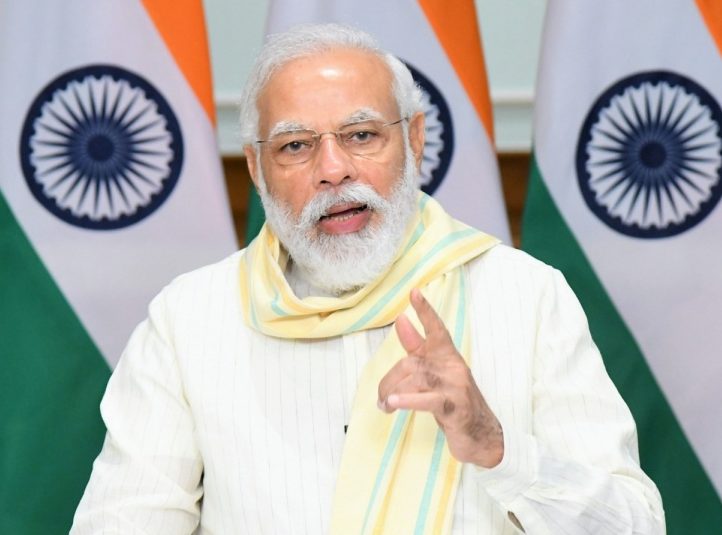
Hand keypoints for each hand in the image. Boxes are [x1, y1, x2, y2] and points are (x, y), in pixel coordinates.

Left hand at [377, 288, 503, 467]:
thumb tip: (401, 321)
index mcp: (448, 357)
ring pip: (417, 379)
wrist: (482, 436)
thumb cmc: (454, 402)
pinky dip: (408, 400)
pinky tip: (393, 403)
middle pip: (413, 362)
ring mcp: (456, 387)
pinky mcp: (455, 408)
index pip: (436, 329)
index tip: (414, 293)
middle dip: (390, 380)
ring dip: (393, 393)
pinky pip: (428, 400)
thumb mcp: (435, 374)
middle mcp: (454, 367)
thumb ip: (418, 349)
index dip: (425, 311)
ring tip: (385, 406)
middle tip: (381, 398)